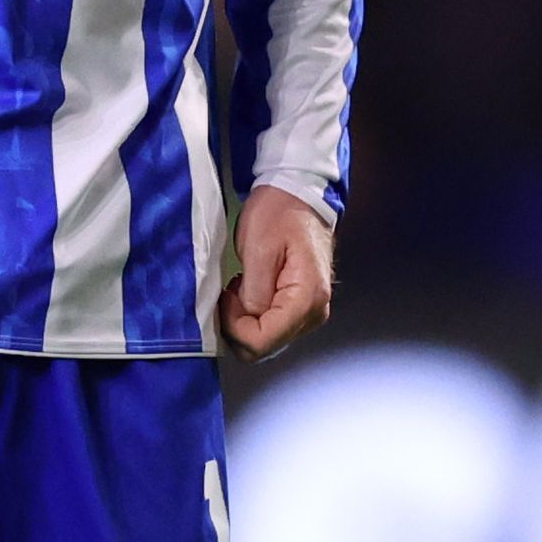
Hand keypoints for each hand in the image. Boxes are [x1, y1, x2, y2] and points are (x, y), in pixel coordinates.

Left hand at [219, 187, 336, 357]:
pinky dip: (254, 315)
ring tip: (241, 285)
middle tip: (232, 290)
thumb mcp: (259, 249)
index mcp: (306, 299)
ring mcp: (311, 313)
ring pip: (267, 340)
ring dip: (245, 320)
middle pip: (265, 347)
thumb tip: (247, 320)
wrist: (299, 195)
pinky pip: (273, 327)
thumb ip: (254, 293)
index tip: (226, 297)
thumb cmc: (279, 214)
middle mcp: (314, 313)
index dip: (234, 328)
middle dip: (238, 325)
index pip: (263, 342)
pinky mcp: (303, 309)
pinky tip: (250, 289)